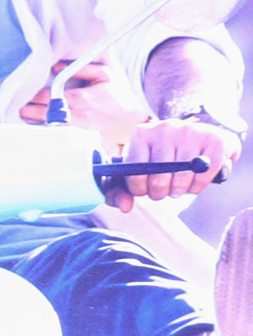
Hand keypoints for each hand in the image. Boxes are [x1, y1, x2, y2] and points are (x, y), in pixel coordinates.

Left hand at [18, 57, 134, 134]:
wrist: (134, 122)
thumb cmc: (119, 98)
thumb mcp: (105, 76)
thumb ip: (83, 68)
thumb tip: (57, 66)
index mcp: (80, 98)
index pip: (47, 97)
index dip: (32, 96)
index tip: (26, 95)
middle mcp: (76, 115)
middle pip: (42, 113)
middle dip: (28, 111)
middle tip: (21, 108)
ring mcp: (78, 130)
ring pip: (48, 127)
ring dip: (35, 124)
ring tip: (25, 119)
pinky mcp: (82, 142)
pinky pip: (60, 139)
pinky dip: (49, 135)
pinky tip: (40, 132)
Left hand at [108, 116, 241, 206]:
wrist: (197, 135)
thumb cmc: (161, 156)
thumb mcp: (137, 167)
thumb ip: (120, 190)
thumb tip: (125, 207)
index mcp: (141, 134)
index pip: (135, 172)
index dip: (139, 189)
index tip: (144, 190)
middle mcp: (165, 128)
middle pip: (160, 177)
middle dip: (160, 192)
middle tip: (163, 191)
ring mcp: (191, 131)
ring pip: (183, 177)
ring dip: (180, 190)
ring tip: (178, 187)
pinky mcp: (214, 138)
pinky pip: (205, 173)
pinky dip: (199, 185)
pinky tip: (193, 184)